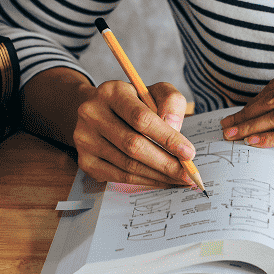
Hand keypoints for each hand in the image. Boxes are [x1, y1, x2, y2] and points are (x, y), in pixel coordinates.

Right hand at [74, 80, 193, 186]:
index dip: (167, 138)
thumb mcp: (156, 92)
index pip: (141, 119)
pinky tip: (162, 181)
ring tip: (179, 179)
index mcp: (112, 92)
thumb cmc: (136, 103)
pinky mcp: (85, 160)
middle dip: (166, 163)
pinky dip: (145, 181)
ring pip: (127, 165)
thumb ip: (171, 102)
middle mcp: (92, 113)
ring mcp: (84, 138)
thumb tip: (174, 128)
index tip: (189, 153)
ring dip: (158, 176)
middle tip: (188, 175)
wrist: (101, 112)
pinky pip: (120, 177)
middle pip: (133, 145)